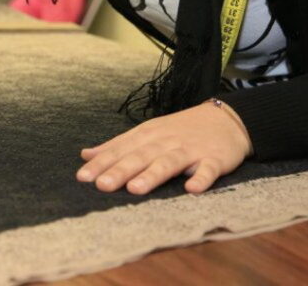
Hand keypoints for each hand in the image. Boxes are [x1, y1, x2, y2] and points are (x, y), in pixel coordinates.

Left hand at [77, 101, 252, 194]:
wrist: (225, 119)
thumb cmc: (179, 130)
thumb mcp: (146, 133)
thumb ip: (117, 146)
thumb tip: (86, 155)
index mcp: (146, 135)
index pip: (120, 150)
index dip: (101, 163)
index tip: (82, 177)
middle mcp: (165, 141)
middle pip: (140, 156)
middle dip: (120, 170)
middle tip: (102, 185)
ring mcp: (190, 150)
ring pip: (168, 162)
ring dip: (152, 175)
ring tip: (136, 189)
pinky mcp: (214, 159)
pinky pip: (208, 169)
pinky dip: (201, 178)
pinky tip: (192, 189)